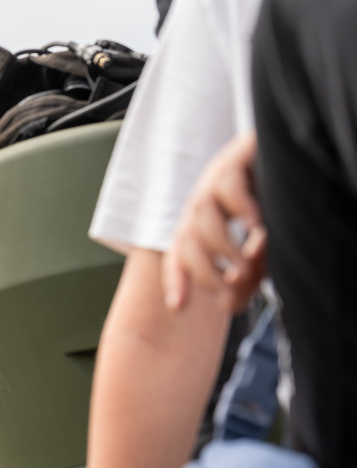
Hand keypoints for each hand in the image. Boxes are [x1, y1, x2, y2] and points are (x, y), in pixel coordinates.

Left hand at [163, 131, 264, 313]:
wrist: (297, 154)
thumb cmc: (278, 206)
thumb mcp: (262, 250)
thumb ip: (246, 277)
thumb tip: (230, 305)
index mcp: (203, 223)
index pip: (180, 254)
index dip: (176, 279)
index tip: (178, 307)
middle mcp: (203, 203)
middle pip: (185, 240)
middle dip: (204, 271)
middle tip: (232, 288)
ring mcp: (216, 179)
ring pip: (201, 216)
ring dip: (222, 249)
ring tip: (244, 269)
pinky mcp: (237, 158)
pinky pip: (229, 187)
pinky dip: (241, 210)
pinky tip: (257, 228)